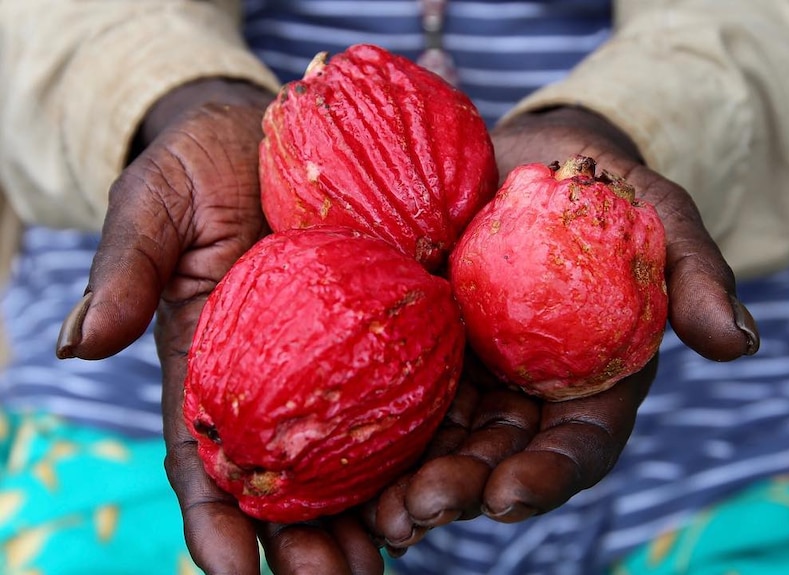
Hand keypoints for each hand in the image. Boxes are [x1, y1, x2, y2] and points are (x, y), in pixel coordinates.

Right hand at [56, 79, 384, 574]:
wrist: (273, 123)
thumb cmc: (199, 164)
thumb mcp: (154, 203)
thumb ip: (127, 266)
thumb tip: (78, 344)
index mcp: (209, 360)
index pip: (204, 454)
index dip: (214, 518)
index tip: (233, 574)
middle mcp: (275, 373)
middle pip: (287, 474)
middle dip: (307, 539)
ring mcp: (334, 353)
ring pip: (351, 448)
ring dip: (371, 507)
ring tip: (395, 554)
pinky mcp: (389, 322)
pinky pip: (408, 384)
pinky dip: (421, 436)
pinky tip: (447, 469)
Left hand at [364, 105, 759, 553]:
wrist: (521, 151)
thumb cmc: (596, 182)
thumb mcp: (655, 209)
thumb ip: (695, 271)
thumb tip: (738, 344)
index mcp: (589, 378)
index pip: (577, 445)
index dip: (547, 476)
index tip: (508, 495)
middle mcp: (525, 390)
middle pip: (498, 457)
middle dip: (463, 491)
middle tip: (420, 510)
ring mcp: (467, 372)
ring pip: (441, 442)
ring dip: (410, 483)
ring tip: (380, 510)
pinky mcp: (416, 347)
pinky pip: (392, 395)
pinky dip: (371, 433)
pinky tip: (340, 463)